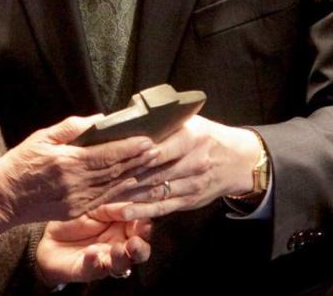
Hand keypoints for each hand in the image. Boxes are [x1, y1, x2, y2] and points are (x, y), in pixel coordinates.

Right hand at [0, 115, 156, 233]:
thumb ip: (71, 128)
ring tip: (153, 164)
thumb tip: (98, 120)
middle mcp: (76, 184)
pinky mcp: (76, 211)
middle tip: (158, 149)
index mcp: (67, 163)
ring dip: (135, 175)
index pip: (106, 155)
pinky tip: (133, 183)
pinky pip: (105, 199)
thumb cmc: (20, 163)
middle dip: (138, 160)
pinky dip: (122, 191)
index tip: (147, 140)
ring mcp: (77, 201)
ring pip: (114, 187)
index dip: (129, 148)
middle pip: (115, 171)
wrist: (4, 197)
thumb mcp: (42, 138)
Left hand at [35, 205, 151, 284]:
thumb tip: (132, 203)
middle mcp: (120, 245)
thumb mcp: (94, 206)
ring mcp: (105, 259)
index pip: (142, 226)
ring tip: (117, 249)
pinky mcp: (88, 270)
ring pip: (122, 264)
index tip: (144, 219)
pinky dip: (94, 262)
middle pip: (140, 251)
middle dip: (140, 248)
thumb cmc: (76, 218)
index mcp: (124, 226)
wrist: (50, 237)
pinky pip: (94, 269)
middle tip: (135, 242)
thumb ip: (112, 207)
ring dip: (122, 258)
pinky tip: (92, 254)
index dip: (145, 224)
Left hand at [98, 116, 264, 220]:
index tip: (112, 158)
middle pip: (153, 172)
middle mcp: (193, 163)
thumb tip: (125, 119)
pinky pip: (161, 207)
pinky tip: (120, 212)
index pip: (159, 148)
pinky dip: (140, 211)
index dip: (136, 155)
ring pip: (155, 192)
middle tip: (96, 181)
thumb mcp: (188, 122)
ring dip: (127, 196)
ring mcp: (191, 184)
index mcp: (192, 138)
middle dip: (125, 177)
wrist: (236, 160)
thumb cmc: (204, 135)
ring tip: (100, 198)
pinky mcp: (188, 200)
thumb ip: (161, 123)